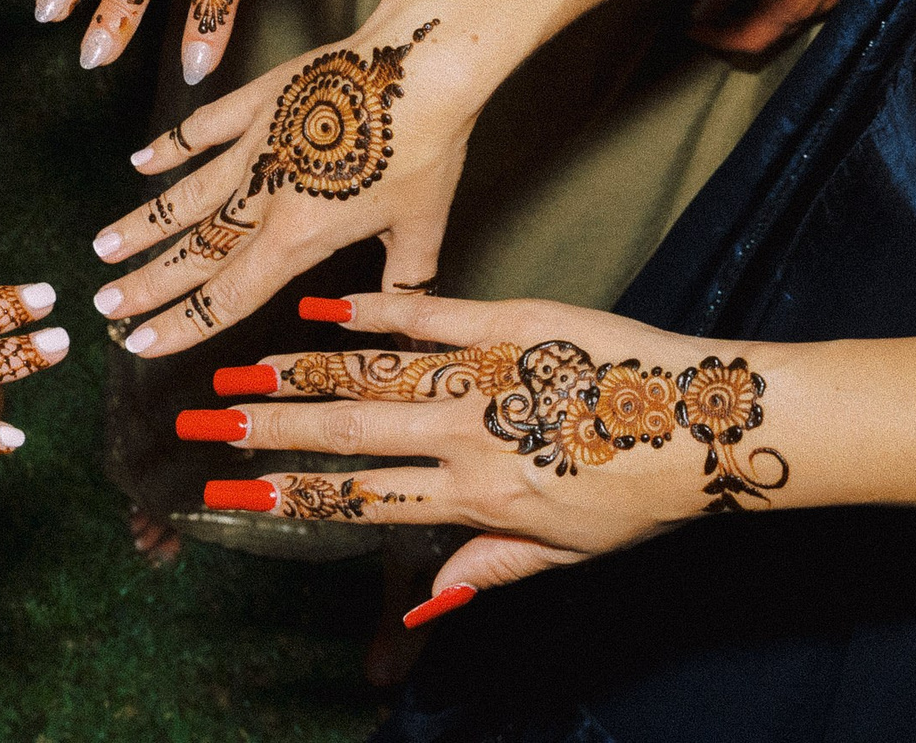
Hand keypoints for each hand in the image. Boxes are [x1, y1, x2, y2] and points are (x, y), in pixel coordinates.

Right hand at [90, 0, 483, 352]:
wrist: (421, 65)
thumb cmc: (428, 145)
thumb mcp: (422, 224)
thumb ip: (404, 276)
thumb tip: (408, 324)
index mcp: (301, 235)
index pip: (230, 293)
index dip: (183, 324)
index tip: (141, 344)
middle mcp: (266, 195)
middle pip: (195, 251)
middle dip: (147, 283)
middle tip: (104, 305)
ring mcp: (256, 144)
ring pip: (186, 194)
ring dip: (144, 224)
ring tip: (104, 248)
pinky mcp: (260, 100)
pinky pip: (204, 128)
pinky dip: (171, 146)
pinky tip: (140, 162)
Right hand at [185, 292, 790, 607]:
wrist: (710, 423)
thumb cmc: (644, 494)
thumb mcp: (566, 551)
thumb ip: (487, 566)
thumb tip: (423, 604)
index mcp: (478, 497)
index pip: (363, 498)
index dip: (291, 494)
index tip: (231, 491)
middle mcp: (470, 436)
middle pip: (350, 433)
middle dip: (269, 426)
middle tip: (205, 417)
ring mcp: (489, 375)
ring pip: (377, 374)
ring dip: (303, 371)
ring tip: (244, 365)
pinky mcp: (514, 322)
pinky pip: (432, 317)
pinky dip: (374, 312)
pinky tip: (324, 310)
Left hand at [686, 0, 913, 58]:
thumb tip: (701, 10)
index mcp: (793, 5)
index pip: (749, 42)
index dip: (716, 40)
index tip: (692, 30)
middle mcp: (817, 9)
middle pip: (771, 36)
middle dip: (735, 32)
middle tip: (706, 19)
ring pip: (789, 19)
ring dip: (758, 15)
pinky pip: (806, 1)